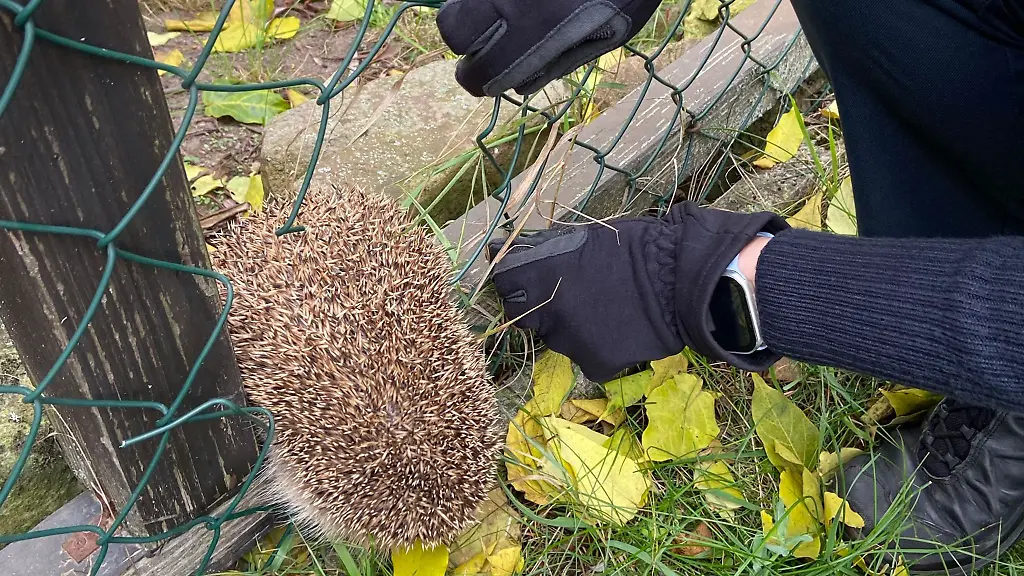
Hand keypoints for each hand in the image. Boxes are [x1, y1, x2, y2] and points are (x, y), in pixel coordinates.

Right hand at [435, 0, 662, 96]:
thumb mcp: (611, 35)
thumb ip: (560, 62)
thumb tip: (520, 86)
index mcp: (536, 28)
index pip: (479, 69)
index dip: (477, 81)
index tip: (485, 80)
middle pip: (452, 28)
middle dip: (466, 42)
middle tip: (491, 43)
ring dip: (475, 12)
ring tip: (506, 15)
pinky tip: (523, 0)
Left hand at [486, 202, 790, 381]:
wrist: (681, 281)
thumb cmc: (639, 247)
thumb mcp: (589, 237)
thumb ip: (554, 252)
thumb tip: (529, 254)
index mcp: (541, 273)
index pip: (503, 281)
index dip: (511, 279)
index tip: (518, 277)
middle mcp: (546, 310)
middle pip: (525, 315)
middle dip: (537, 306)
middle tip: (569, 296)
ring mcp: (569, 341)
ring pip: (557, 338)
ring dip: (569, 327)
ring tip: (602, 312)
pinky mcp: (594, 363)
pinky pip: (588, 357)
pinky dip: (598, 347)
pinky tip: (619, 330)